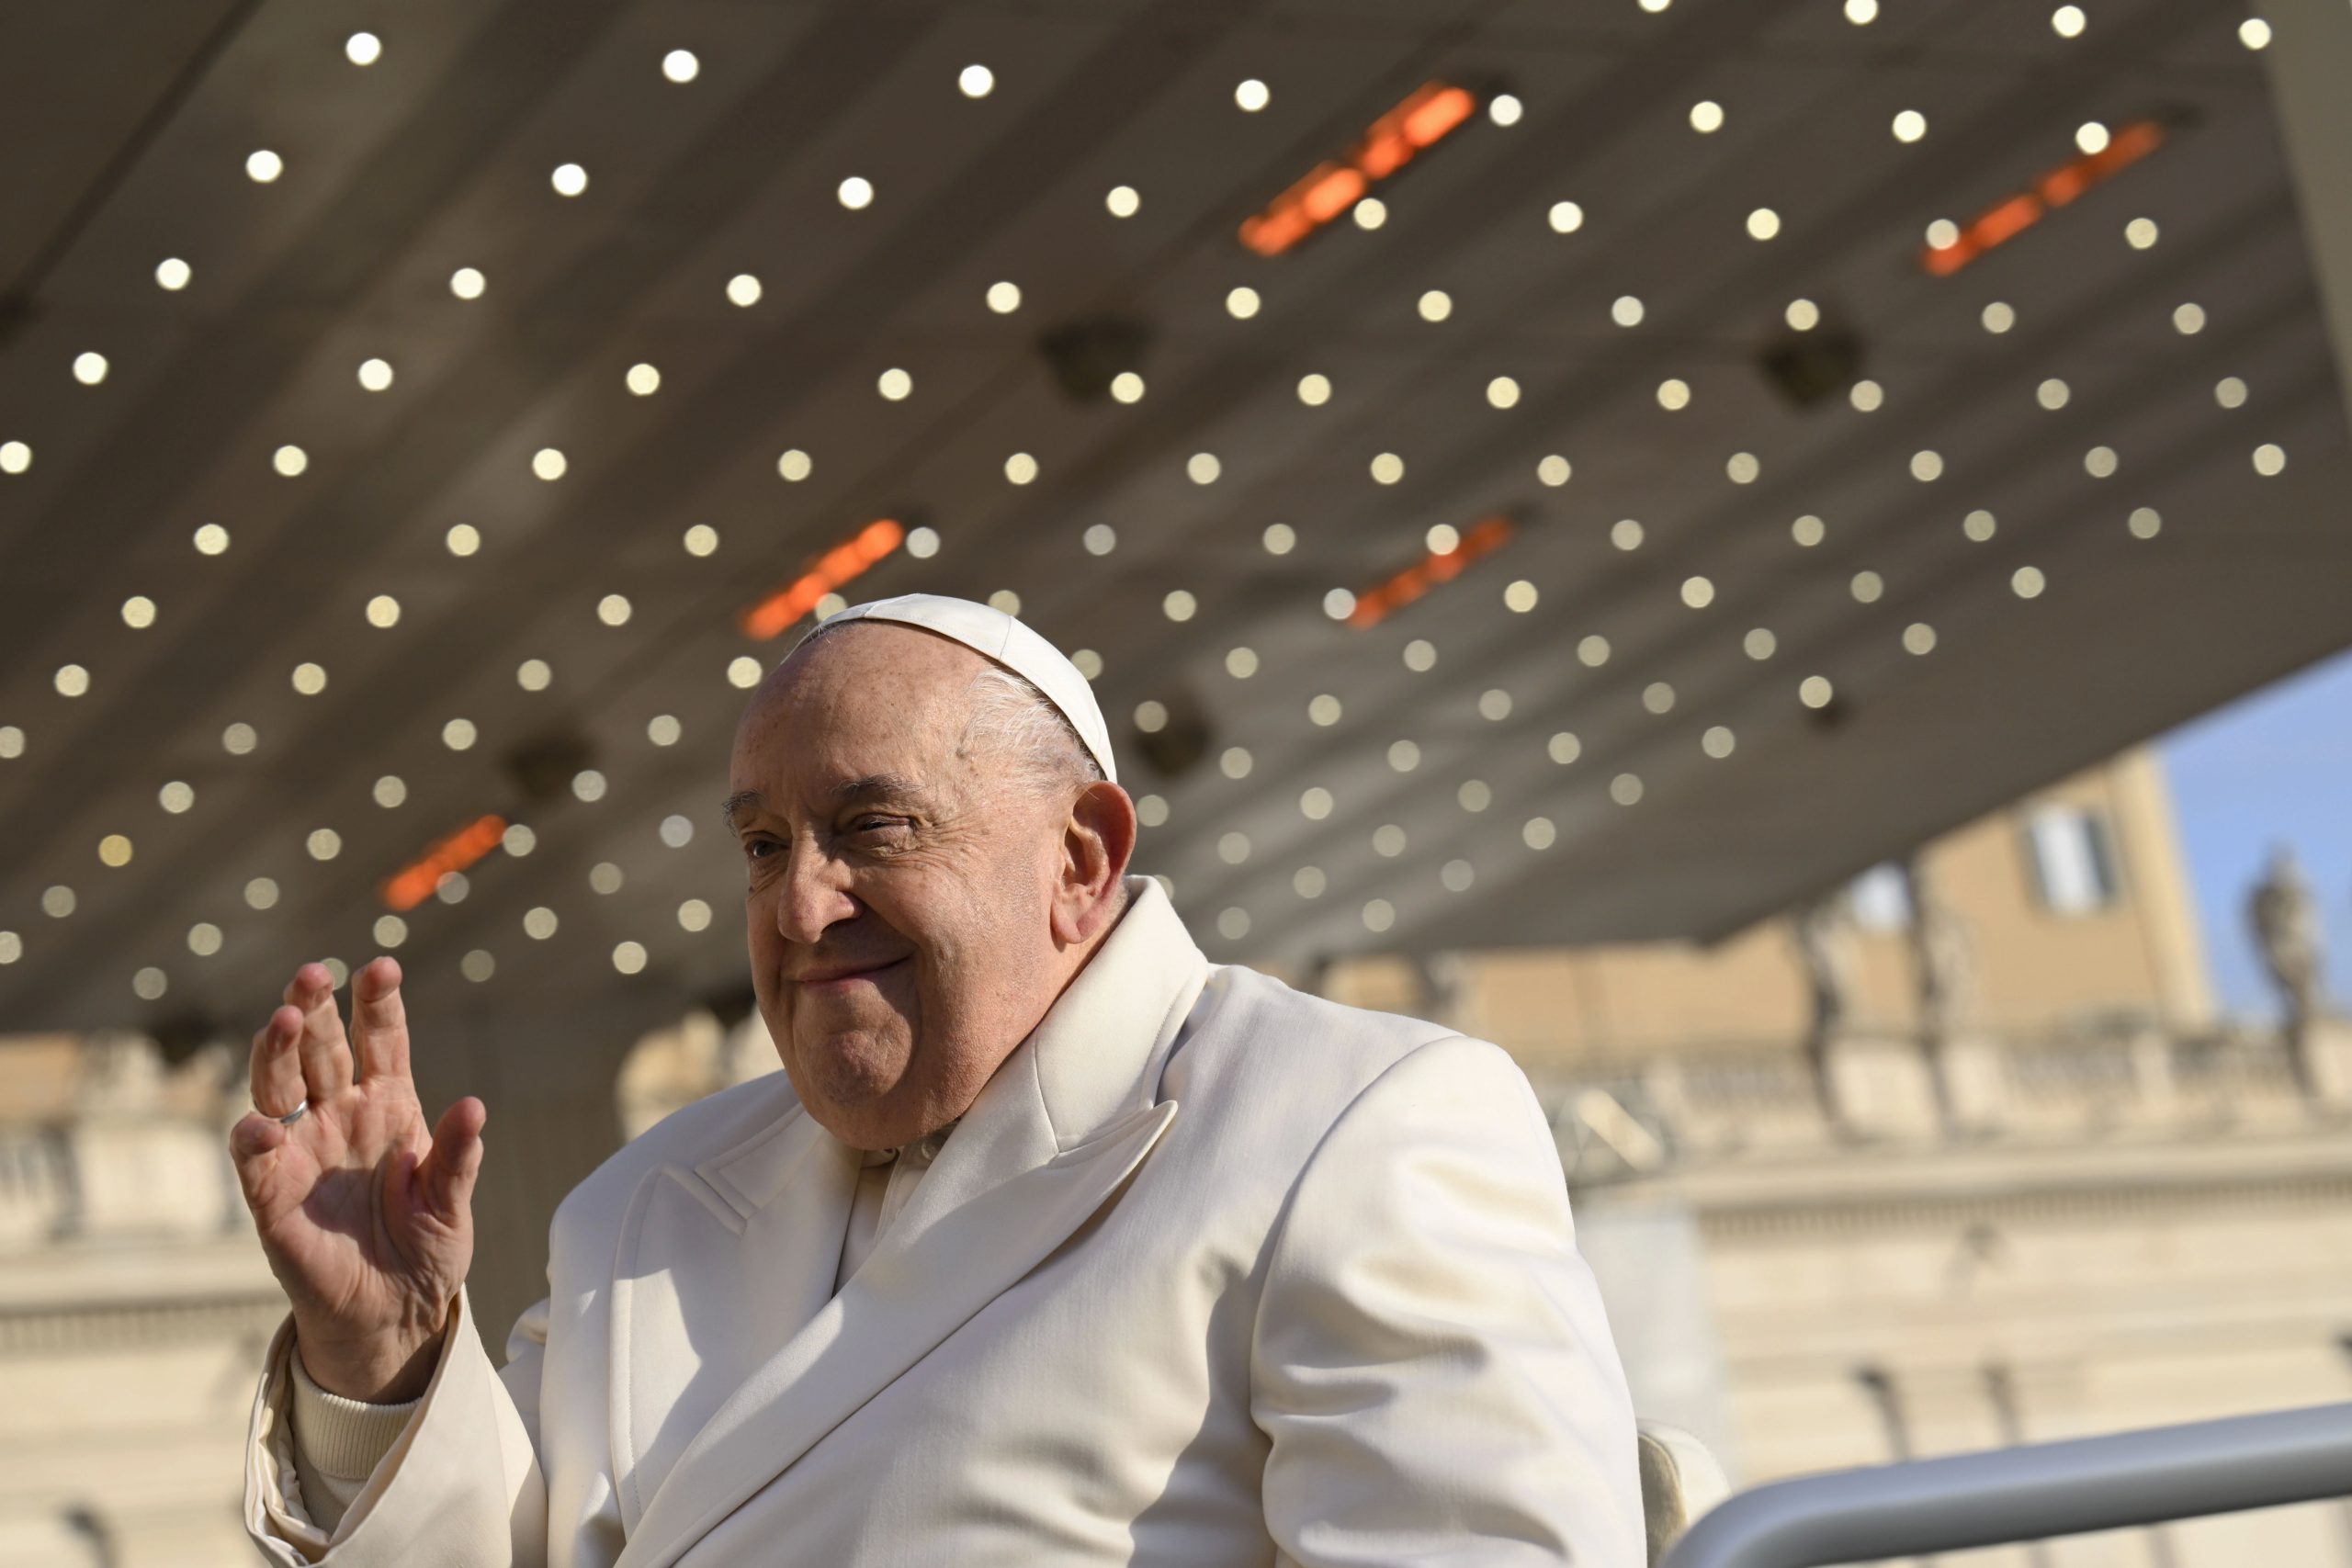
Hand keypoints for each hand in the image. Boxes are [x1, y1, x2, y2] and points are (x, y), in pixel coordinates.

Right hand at [230, 956, 484, 1402]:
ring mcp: (303, 1153)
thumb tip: (474, 1107)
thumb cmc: (425, 1248)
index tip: (381, 966)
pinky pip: (256, 1163)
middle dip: (312, 1008)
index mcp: (389, 1106)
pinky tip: (259, 1126)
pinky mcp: (272, 1199)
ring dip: (275, 1052)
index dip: (378, 1003)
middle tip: (312, 974)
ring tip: (283, 1019)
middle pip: (319, 1049)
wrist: (394, 1312)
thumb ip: (458, 1158)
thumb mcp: (452, 1203)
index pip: (380, 1040)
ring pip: (278, 1087)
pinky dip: (253, 1142)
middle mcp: (339, 1117)